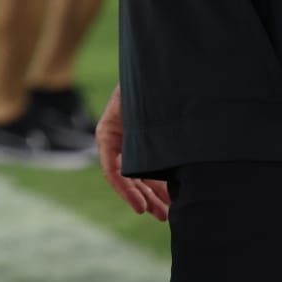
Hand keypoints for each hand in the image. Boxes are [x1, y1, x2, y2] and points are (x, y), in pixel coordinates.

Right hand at [95, 85, 168, 221]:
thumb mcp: (134, 102)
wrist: (158, 66)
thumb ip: (137, 126)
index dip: (125, 190)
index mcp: (109, 132)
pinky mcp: (150, 144)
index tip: (141, 208)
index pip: (112, 169)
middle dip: (143, 198)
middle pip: (127, 178)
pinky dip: (161, 183)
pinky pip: (152, 168)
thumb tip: (139, 154)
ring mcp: (134, 143)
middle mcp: (119, 141)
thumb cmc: (145, 83)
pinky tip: (172, 197)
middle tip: (159, 215)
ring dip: (153, 195)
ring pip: (141, 176)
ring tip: (166, 213)